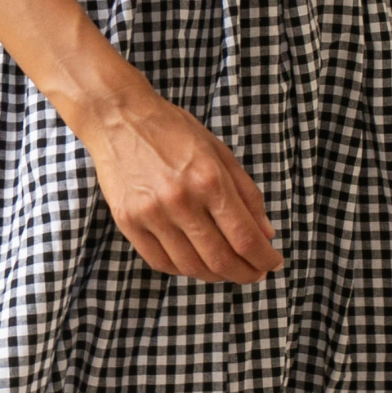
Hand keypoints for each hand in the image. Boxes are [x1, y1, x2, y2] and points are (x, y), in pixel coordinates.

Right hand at [80, 86, 284, 281]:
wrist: (119, 117)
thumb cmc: (173, 130)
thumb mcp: (219, 152)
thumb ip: (246, 194)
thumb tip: (266, 234)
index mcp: (209, 180)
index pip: (245, 238)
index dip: (264, 259)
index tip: (273, 263)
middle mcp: (181, 201)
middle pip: (220, 259)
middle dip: (245, 273)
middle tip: (254, 273)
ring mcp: (151, 214)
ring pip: (191, 266)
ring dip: (215, 275)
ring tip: (227, 269)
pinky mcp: (128, 221)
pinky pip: (160, 262)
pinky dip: (183, 270)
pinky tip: (195, 262)